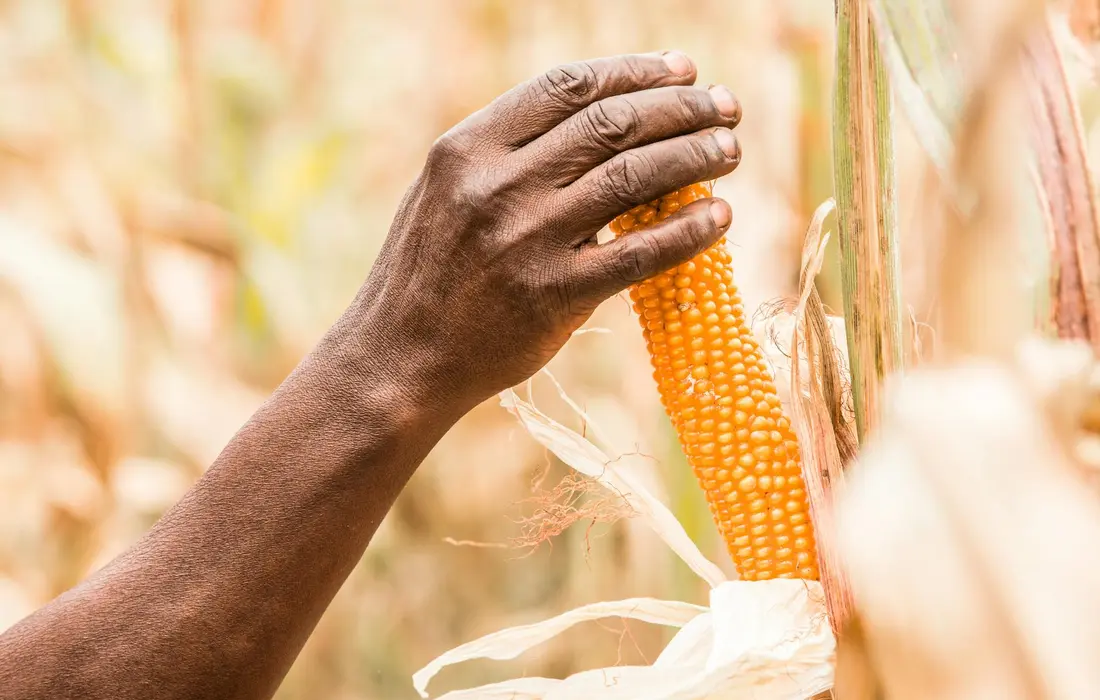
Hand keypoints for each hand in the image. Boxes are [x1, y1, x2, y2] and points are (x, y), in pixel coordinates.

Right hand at [355, 52, 741, 411]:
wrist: (397, 359)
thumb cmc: (427, 272)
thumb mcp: (446, 192)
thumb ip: (509, 153)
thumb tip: (600, 120)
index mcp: (468, 148)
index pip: (568, 86)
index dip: (635, 71)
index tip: (682, 69)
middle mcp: (497, 185)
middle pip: (612, 124)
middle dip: (681, 107)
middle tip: (725, 106)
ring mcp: (526, 240)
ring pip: (634, 179)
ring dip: (695, 157)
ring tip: (729, 151)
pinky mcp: (552, 297)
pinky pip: (638, 254)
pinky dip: (688, 231)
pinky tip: (721, 217)